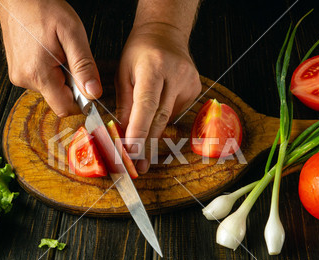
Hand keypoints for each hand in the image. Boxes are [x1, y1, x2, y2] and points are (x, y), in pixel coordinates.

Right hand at [0, 0, 101, 116]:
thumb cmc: (42, 9)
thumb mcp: (72, 34)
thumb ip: (84, 66)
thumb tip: (94, 93)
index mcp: (38, 74)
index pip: (64, 108)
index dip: (81, 101)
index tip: (86, 85)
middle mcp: (25, 79)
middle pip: (58, 99)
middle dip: (71, 84)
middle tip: (69, 57)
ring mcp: (19, 77)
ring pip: (51, 90)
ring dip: (60, 76)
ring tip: (57, 51)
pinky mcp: (18, 72)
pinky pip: (42, 81)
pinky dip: (50, 71)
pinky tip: (48, 52)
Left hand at [116, 23, 200, 172]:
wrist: (165, 34)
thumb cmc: (140, 52)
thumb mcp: (123, 73)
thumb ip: (125, 104)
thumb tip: (123, 134)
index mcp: (154, 66)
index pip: (147, 104)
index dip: (139, 130)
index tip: (131, 152)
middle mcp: (176, 74)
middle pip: (160, 117)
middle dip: (146, 143)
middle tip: (138, 166)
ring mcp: (189, 82)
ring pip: (169, 119)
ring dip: (153, 136)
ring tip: (143, 156)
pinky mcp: (195, 90)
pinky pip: (176, 113)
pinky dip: (163, 120)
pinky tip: (156, 116)